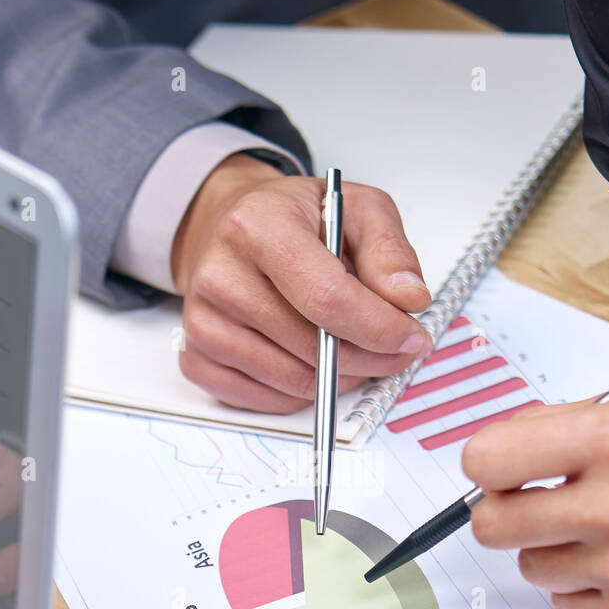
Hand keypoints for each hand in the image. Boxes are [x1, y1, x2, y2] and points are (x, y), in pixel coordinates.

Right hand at [170, 154, 432, 412]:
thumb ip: (389, 250)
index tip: (411, 337)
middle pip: (313, 347)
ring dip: (339, 377)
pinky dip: (302, 392)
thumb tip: (409, 299)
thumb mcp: (355, 208)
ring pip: (294, 381)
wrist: (228, 227)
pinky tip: (312, 359)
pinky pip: (266, 400)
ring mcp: (203, 322)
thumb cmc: (294, 220)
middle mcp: (220, 275)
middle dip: (369, 357)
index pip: (327, 297)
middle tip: (395, 348)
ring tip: (353, 348)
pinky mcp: (198, 359)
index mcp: (258, 226)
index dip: (379, 328)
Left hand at [461, 400, 608, 608]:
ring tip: (605, 531)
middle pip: (492, 525)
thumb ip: (561, 427)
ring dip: (553, 550)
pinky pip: (564, 606)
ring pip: (530, 567)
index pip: (487, 459)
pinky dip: (582, 589)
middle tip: (536, 505)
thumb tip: (493, 452)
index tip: (502, 470)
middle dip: (507, 513)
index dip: (490, 465)